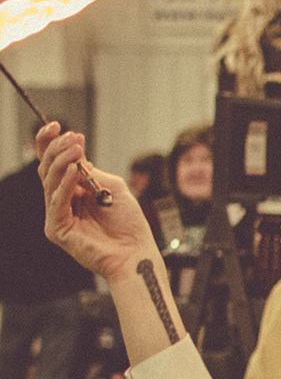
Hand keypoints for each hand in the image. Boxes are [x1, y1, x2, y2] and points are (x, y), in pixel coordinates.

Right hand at [38, 124, 155, 283]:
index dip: (51, 143)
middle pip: (47, 168)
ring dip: (62, 161)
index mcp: (73, 190)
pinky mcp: (57, 230)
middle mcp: (63, 201)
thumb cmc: (128, 224)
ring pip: (50, 181)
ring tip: (76, 149)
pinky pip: (57, 201)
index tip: (58, 125)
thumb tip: (75, 155)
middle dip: (57, 148)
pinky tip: (75, 170)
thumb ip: (91, 171)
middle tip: (72, 137)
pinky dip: (65, 184)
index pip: (55, 163)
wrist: (135, 252)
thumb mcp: (112, 186)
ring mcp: (58, 216)